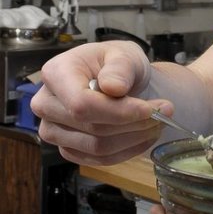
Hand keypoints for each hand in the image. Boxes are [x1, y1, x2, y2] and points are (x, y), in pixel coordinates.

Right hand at [31, 40, 169, 164]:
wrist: (119, 80)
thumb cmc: (117, 64)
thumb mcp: (125, 54)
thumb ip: (121, 67)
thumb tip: (114, 87)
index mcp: (56, 73)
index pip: (81, 104)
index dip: (118, 111)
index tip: (151, 109)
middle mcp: (46, 104)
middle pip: (91, 127)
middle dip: (133, 123)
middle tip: (164, 112)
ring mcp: (53, 129)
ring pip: (97, 147)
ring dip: (134, 138)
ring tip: (158, 122)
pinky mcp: (67, 148)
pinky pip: (99, 160)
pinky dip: (128, 150)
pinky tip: (145, 135)